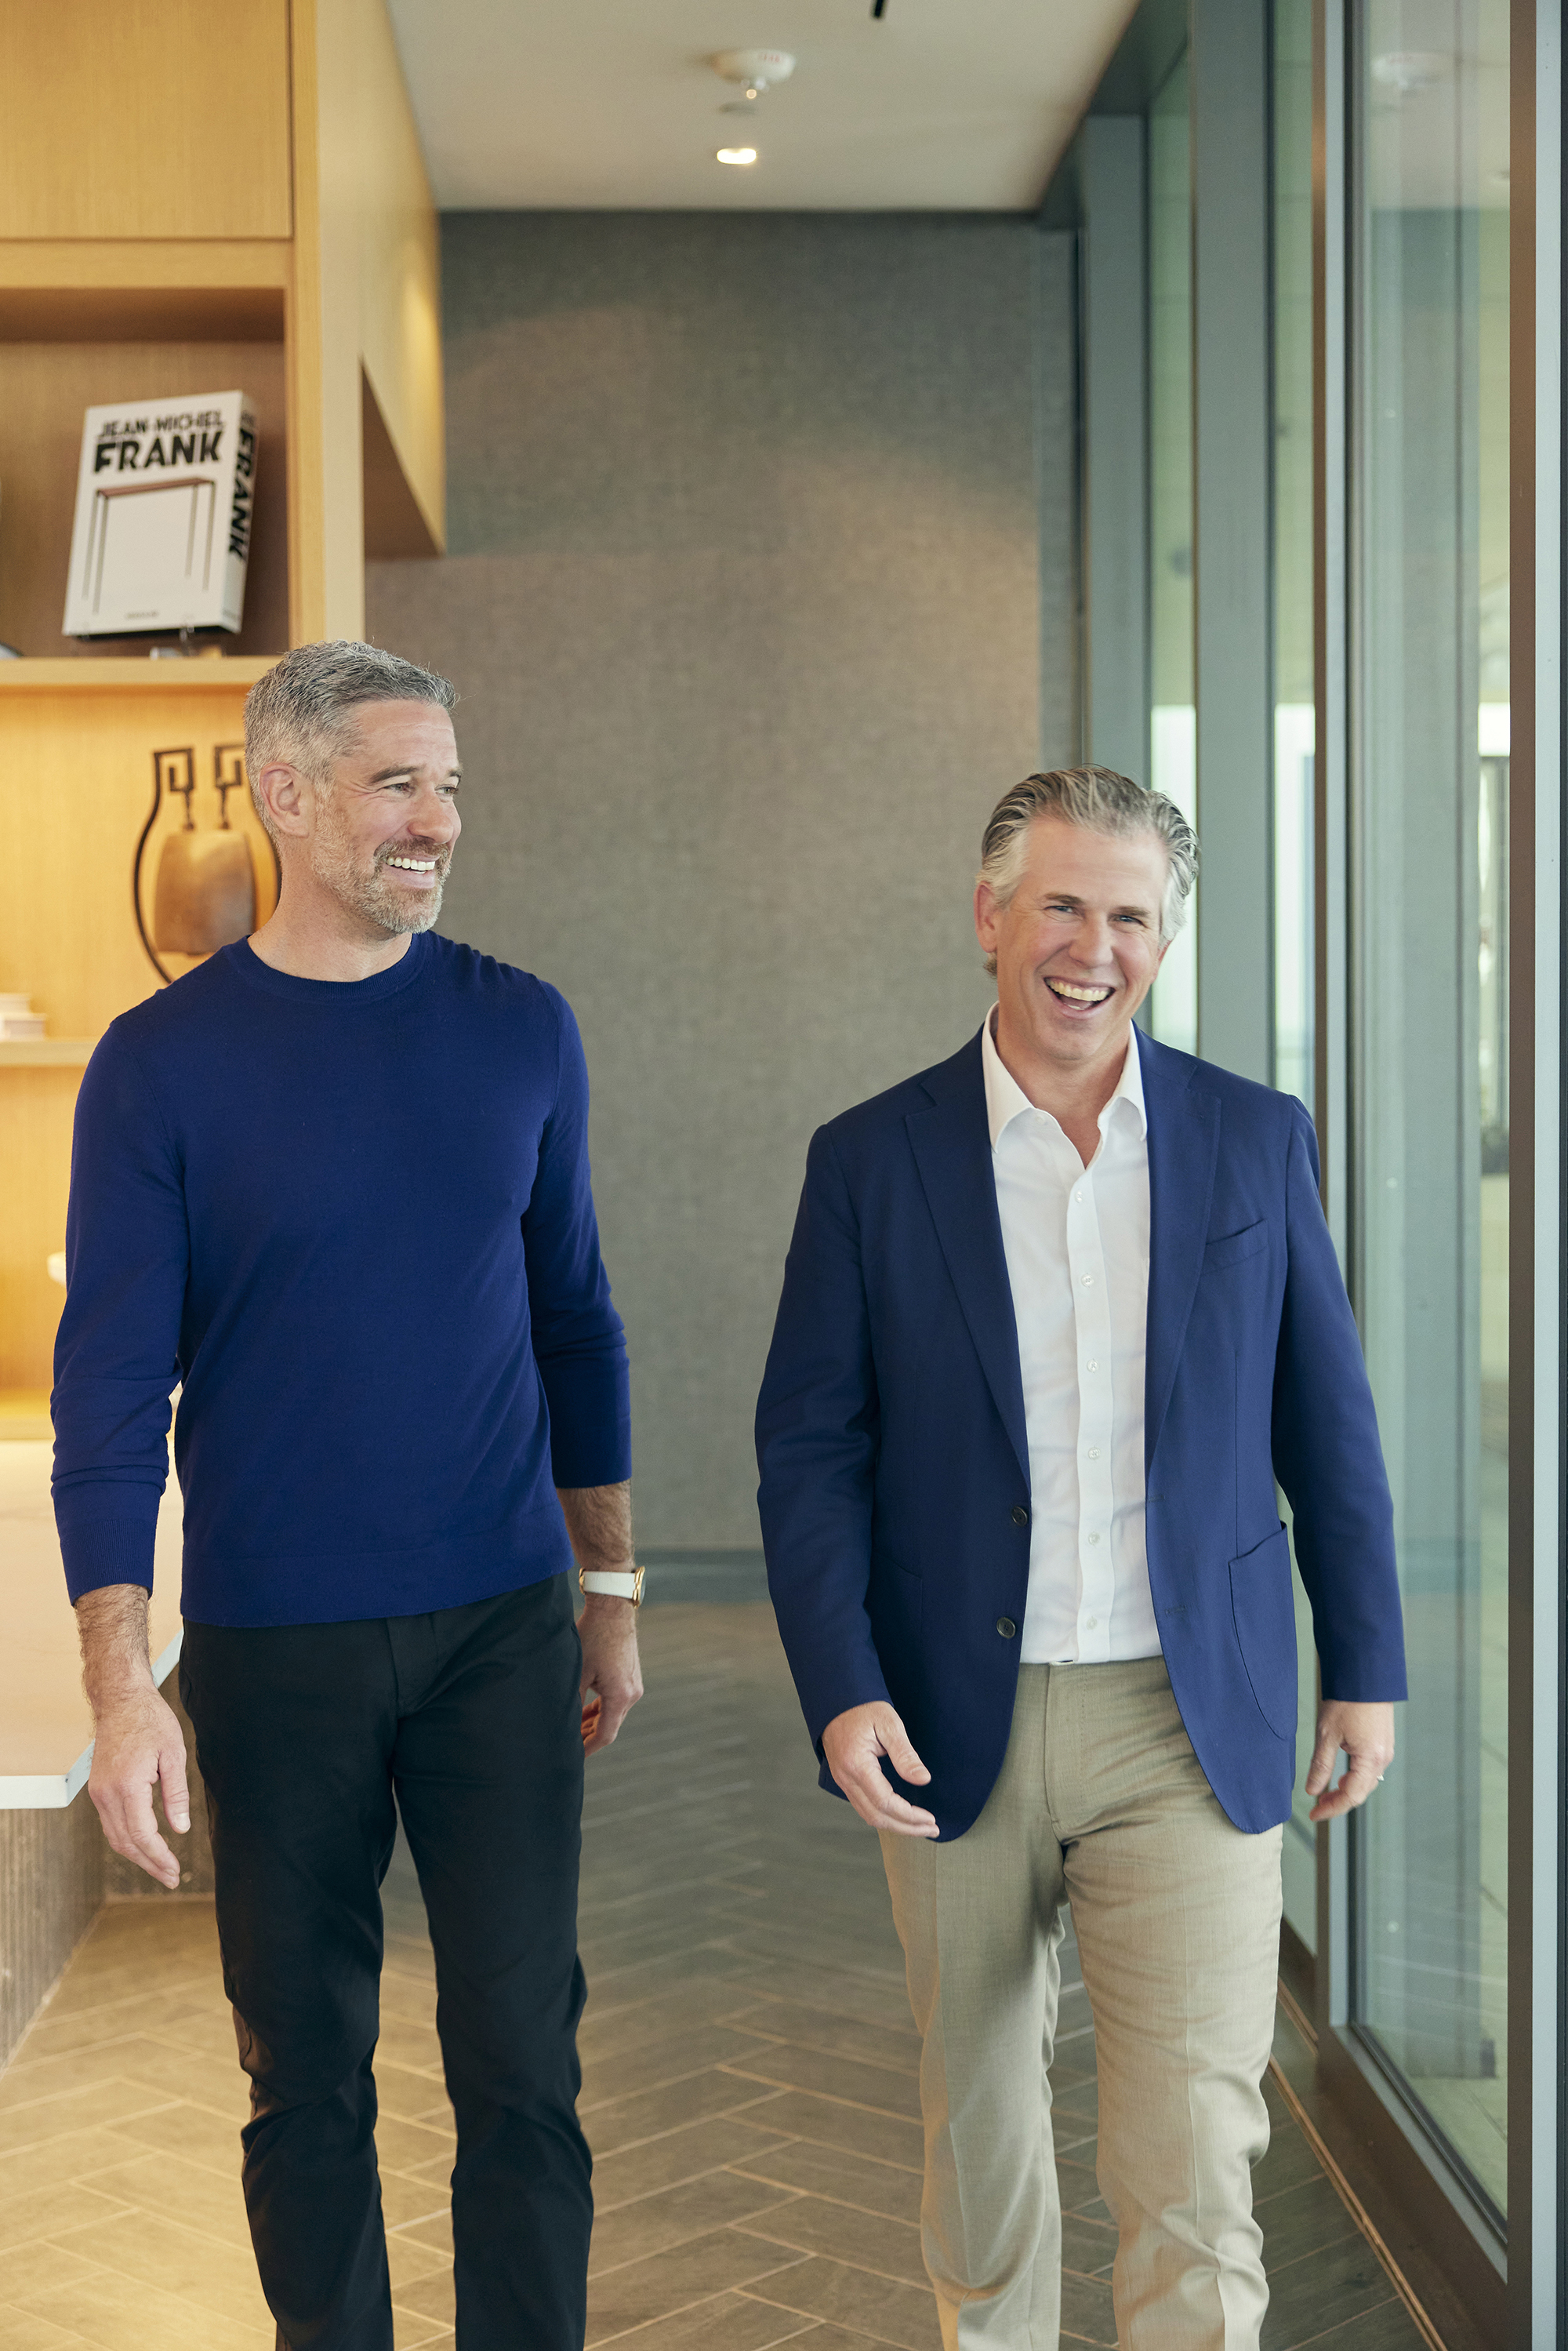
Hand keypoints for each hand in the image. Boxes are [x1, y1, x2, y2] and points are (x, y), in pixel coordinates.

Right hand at [87, 1685, 190, 1889]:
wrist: (121, 1701)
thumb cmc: (150, 1721)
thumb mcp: (174, 1755)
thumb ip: (176, 1795)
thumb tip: (180, 1829)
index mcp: (127, 1786)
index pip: (141, 1835)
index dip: (159, 1857)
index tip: (174, 1871)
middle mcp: (106, 1794)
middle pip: (125, 1842)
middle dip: (149, 1863)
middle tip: (170, 1877)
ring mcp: (98, 1793)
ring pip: (115, 1836)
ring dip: (137, 1855)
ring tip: (160, 1867)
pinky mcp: (98, 1790)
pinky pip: (110, 1824)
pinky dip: (127, 1839)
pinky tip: (144, 1844)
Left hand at [579, 1594, 643, 1753]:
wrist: (612, 1608)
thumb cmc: (593, 1637)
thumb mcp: (577, 1672)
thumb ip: (573, 1701)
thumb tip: (563, 1724)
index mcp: (621, 1696)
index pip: (605, 1734)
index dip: (588, 1748)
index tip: (574, 1757)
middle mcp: (632, 1693)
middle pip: (611, 1726)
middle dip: (589, 1737)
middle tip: (569, 1746)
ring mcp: (634, 1684)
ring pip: (613, 1713)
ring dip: (594, 1722)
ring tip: (574, 1730)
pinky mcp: (631, 1675)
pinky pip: (616, 1700)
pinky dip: (601, 1708)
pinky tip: (586, 1710)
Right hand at [822, 1702, 938, 1837]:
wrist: (838, 1703)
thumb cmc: (864, 1709)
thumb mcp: (889, 1724)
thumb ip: (905, 1754)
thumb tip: (923, 1780)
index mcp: (857, 1764)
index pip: (885, 1803)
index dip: (909, 1816)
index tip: (930, 1819)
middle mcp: (846, 1778)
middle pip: (877, 1817)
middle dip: (907, 1828)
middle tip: (932, 1829)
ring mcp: (843, 1782)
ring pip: (869, 1816)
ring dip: (896, 1826)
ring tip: (920, 1827)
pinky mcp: (844, 1781)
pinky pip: (863, 1808)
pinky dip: (884, 1817)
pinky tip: (900, 1816)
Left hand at [1305, 1699, 1394, 1821]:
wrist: (1363, 1673)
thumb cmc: (1346, 1700)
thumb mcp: (1327, 1734)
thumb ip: (1321, 1766)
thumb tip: (1313, 1791)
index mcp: (1371, 1758)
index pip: (1351, 1795)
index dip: (1333, 1809)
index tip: (1315, 1815)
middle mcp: (1383, 1758)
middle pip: (1361, 1791)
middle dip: (1339, 1802)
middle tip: (1317, 1807)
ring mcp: (1385, 1750)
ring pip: (1366, 1781)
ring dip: (1346, 1790)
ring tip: (1325, 1793)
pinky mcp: (1382, 1742)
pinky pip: (1370, 1768)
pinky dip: (1354, 1777)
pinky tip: (1341, 1775)